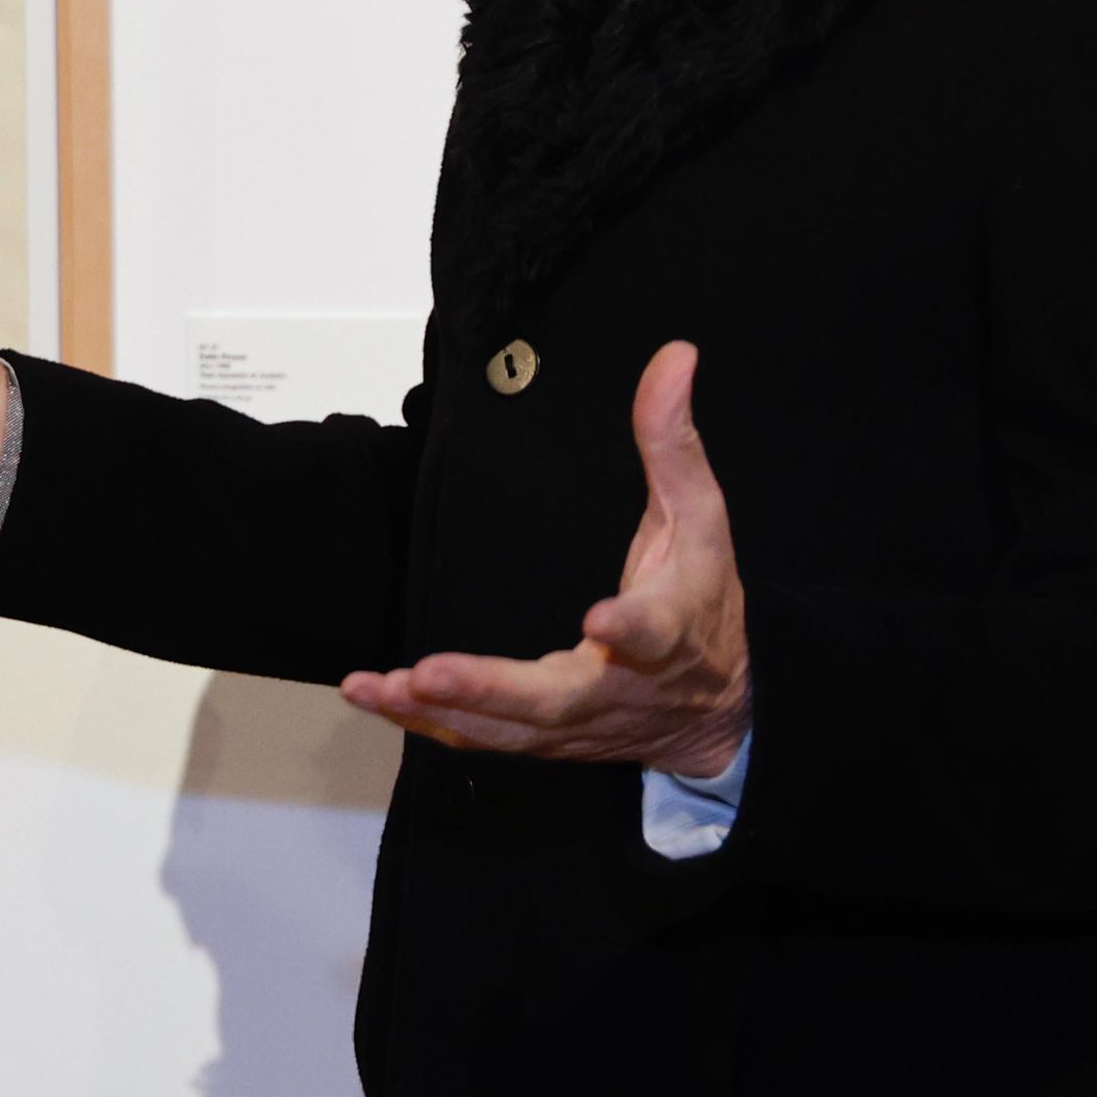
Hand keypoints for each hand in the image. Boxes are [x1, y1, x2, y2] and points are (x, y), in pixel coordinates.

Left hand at [342, 342, 749, 776]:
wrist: (720, 708)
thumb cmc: (703, 601)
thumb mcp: (700, 519)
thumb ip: (674, 442)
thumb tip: (673, 357)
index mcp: (667, 630)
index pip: (652, 630)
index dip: (628, 628)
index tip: (601, 619)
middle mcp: (617, 685)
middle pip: (554, 698)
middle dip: (489, 689)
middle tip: (430, 674)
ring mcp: (577, 721)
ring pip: (507, 730)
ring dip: (441, 711)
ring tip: (377, 687)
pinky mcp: (546, 738)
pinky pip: (485, 739)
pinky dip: (429, 724)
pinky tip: (376, 698)